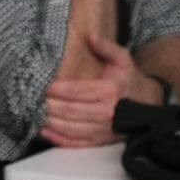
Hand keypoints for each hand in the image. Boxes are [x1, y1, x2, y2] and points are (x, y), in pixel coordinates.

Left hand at [42, 32, 163, 147]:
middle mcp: (106, 112)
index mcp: (109, 91)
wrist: (148, 105)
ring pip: (70, 128)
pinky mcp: (101, 141)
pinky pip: (77, 143)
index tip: (42, 86)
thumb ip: (106, 47)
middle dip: (49, 105)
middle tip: (31, 100)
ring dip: (50, 122)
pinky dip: (59, 139)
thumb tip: (90, 36)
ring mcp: (103, 130)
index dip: (56, 89)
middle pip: (70, 111)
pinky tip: (45, 132)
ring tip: (34, 114)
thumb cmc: (130, 80)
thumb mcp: (123, 59)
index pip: (76, 91)